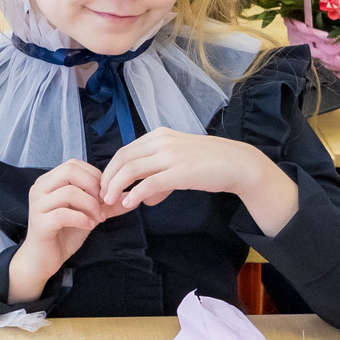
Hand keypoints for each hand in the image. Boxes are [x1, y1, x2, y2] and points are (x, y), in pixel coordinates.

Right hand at [6, 159, 111, 302]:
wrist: (43, 260)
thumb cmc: (63, 233)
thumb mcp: (88, 215)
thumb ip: (107, 204)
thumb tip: (131, 196)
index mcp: (49, 181)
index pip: (74, 164)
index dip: (94, 176)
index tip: (104, 194)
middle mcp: (40, 188)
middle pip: (69, 171)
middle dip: (93, 186)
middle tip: (103, 204)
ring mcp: (37, 205)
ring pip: (68, 191)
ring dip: (90, 205)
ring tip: (98, 218)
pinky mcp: (39, 223)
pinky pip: (63, 214)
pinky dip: (81, 219)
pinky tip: (89, 226)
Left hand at [98, 128, 298, 235]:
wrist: (237, 163)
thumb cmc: (207, 163)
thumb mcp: (178, 161)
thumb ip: (158, 175)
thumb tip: (142, 197)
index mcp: (158, 135)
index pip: (124, 151)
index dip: (110, 169)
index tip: (105, 186)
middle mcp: (161, 141)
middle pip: (123, 159)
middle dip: (108, 179)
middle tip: (103, 196)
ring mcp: (171, 155)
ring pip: (131, 170)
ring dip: (117, 187)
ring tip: (111, 202)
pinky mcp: (180, 172)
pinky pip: (150, 183)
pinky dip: (135, 194)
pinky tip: (130, 203)